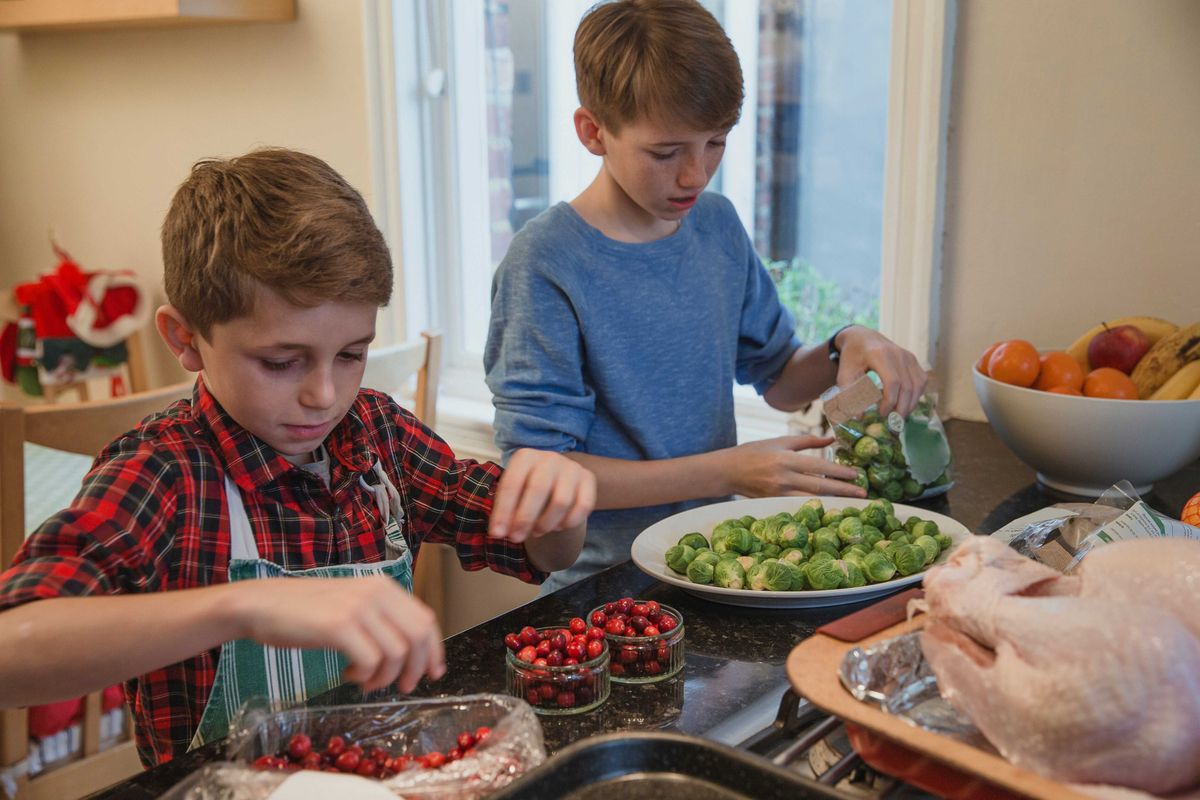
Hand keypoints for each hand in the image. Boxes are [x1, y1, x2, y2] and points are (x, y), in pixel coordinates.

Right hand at [234, 575, 444, 692]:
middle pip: (419, 636)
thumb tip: (412, 651)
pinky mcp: (338, 626)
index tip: (434, 673)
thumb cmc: (303, 611)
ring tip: (365, 680)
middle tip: (402, 686)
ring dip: (385, 677)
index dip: (434, 650)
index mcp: (382, 586)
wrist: (260, 605)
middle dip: (417, 668)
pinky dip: (365, 676)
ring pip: (397, 653)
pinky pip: (371, 661)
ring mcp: (357, 608)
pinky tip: (348, 674)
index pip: (425, 619)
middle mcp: (375, 592)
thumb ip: (380, 619)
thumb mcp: (351, 604)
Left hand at [489, 449, 595, 542]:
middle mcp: (549, 458)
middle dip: (524, 519)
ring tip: (536, 531)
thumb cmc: (528, 487)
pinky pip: (582, 507)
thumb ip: (506, 511)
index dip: (503, 511)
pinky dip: (568, 523)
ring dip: (546, 523)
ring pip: (561, 502)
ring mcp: (571, 468)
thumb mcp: (513, 493)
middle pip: (537, 490)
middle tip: (516, 538)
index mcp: (525, 457)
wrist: (556, 477)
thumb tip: (499, 532)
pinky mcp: (588, 479)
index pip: (512, 484)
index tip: (497, 533)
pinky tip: (557, 527)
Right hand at [720, 436, 865, 498]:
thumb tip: (833, 439)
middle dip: (844, 490)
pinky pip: (799, 505)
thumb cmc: (754, 452)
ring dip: (834, 501)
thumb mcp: (780, 441)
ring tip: (852, 502)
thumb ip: (807, 441)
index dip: (839, 472)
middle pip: (820, 486)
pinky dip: (816, 506)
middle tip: (863, 493)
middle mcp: (784, 478)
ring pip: (812, 499)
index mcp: (786, 459)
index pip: (819, 467)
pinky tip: (829, 507)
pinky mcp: (774, 503)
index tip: (857, 474)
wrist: (728, 470)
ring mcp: (778, 493)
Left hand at [834, 327, 927, 416]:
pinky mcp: (914, 360)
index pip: (893, 381)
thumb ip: (849, 394)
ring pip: (917, 385)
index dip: (890, 401)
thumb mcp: (844, 374)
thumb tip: (859, 417)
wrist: (862, 338)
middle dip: (902, 407)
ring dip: (910, 404)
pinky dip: (915, 396)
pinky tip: (905, 405)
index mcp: (880, 354)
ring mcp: (908, 356)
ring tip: (899, 417)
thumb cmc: (852, 357)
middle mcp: (898, 354)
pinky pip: (921, 381)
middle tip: (892, 423)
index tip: (881, 414)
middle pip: (907, 386)